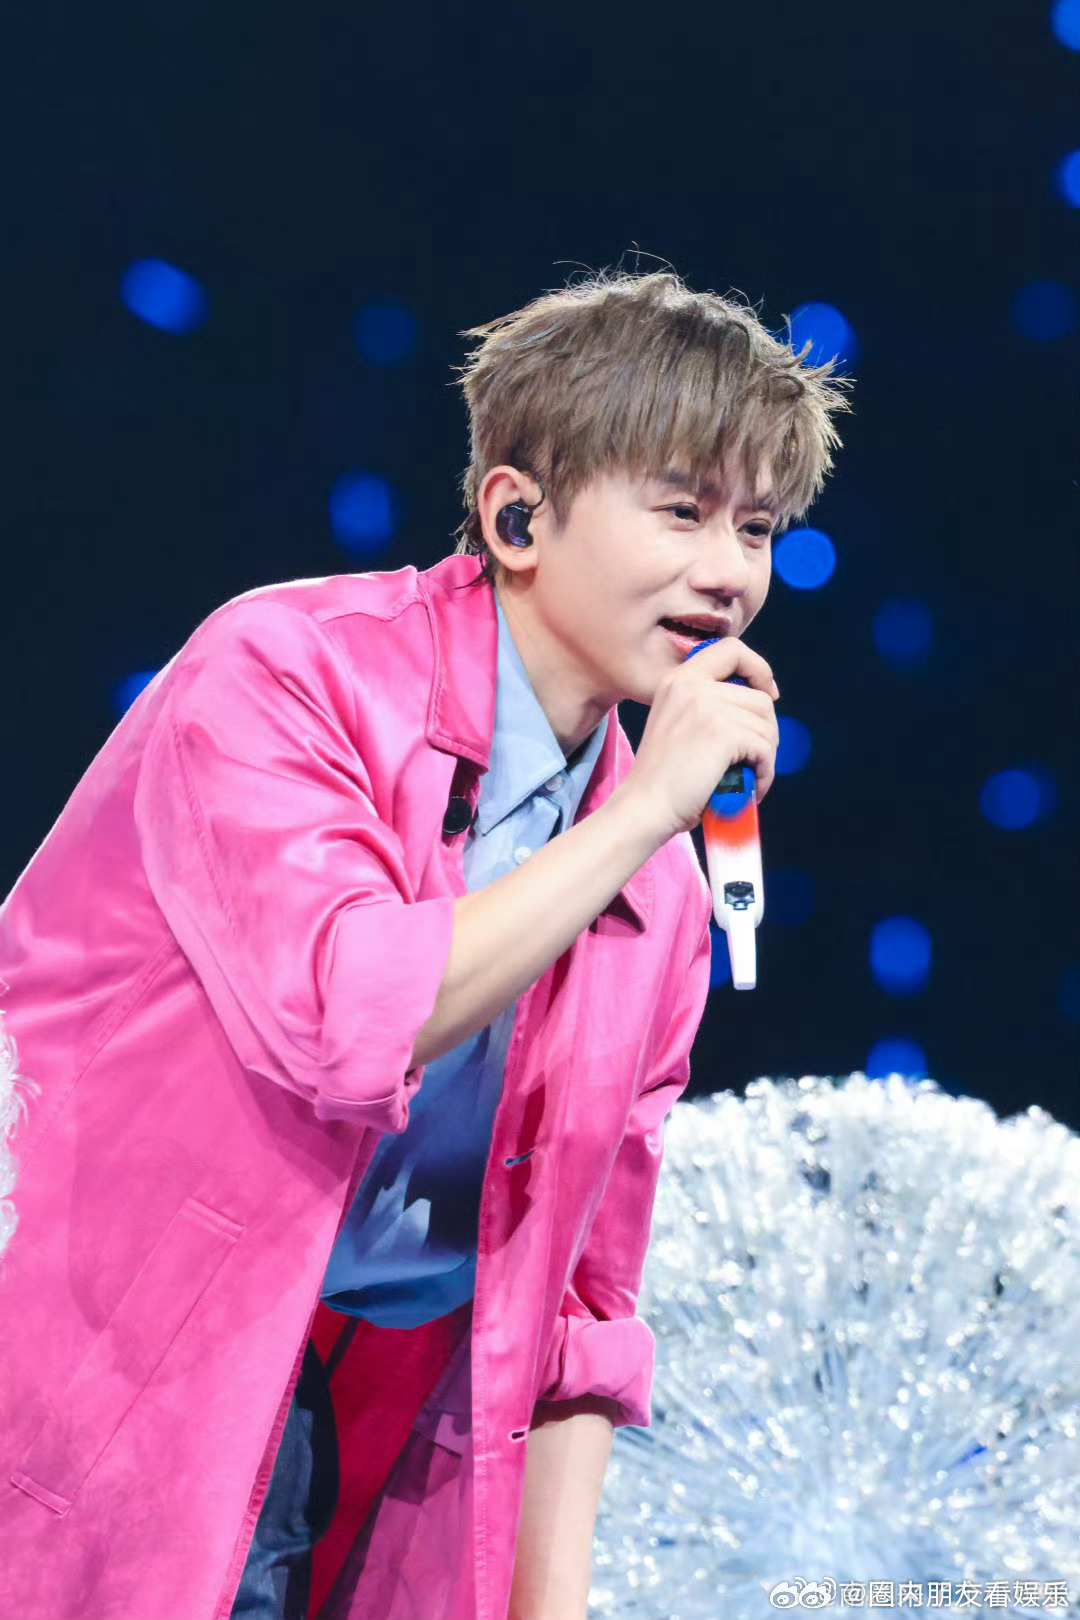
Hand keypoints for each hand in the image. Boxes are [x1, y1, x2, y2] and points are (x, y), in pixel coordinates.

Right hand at [617, 637, 779, 840]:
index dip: (759, 669)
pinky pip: (765, 749)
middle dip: (767, 730)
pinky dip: (765, 772)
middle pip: (760, 697)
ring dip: (766, 755)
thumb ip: (707, 705)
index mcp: (678, 679)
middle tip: (755, 758)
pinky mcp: (724, 732)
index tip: (766, 694)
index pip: (732, 649)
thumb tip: (759, 703)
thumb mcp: (678, 722)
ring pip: (766, 725)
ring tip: (749, 778)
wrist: (645, 806)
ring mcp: (707, 706)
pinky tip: (749, 788)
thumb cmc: (663, 778)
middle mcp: (691, 684)